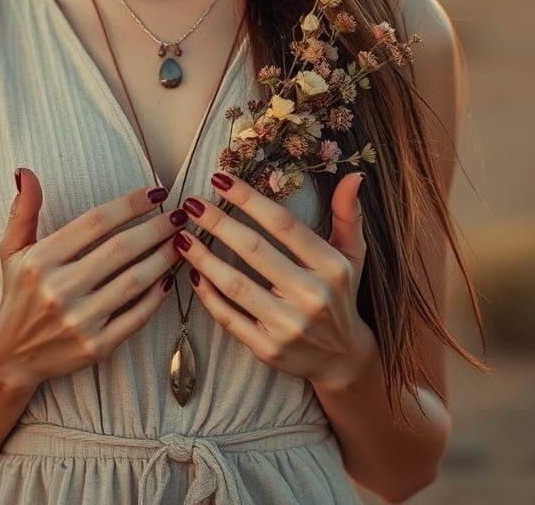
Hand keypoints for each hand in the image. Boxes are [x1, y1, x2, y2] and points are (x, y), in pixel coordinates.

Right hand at [0, 168, 188, 388]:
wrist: (11, 357)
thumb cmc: (18, 294)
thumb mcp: (13, 250)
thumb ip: (24, 210)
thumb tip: (24, 171)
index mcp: (41, 260)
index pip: (96, 222)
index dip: (130, 204)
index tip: (157, 192)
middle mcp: (59, 290)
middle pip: (121, 249)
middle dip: (157, 228)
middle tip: (180, 214)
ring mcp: (79, 321)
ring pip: (135, 281)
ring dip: (164, 257)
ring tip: (181, 241)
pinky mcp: (96, 347)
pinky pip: (137, 316)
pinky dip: (158, 295)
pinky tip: (169, 278)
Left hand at [173, 169, 377, 391]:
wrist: (343, 358)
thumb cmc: (341, 295)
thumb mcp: (352, 254)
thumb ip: (347, 214)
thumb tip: (353, 176)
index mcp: (331, 267)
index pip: (283, 224)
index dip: (249, 199)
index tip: (221, 179)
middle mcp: (311, 296)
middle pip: (254, 250)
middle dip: (218, 222)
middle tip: (191, 203)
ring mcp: (289, 326)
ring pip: (235, 285)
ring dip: (203, 258)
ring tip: (181, 236)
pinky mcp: (268, 350)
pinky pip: (229, 318)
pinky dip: (208, 296)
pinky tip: (192, 275)